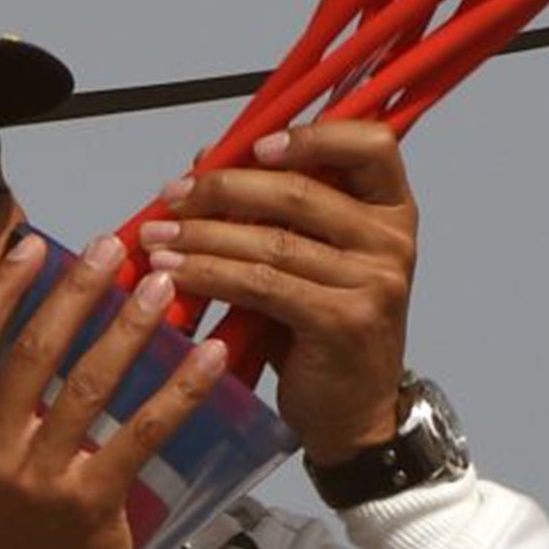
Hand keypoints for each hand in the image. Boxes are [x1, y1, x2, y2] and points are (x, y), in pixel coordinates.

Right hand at [0, 232, 228, 548]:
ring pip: (88, 385)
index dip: (2, 289)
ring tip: (162, 286)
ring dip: (129, 327)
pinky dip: (177, 391)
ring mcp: (36, 479)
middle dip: (76, 291)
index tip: (35, 244)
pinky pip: (140, 434)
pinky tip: (208, 356)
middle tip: (114, 246)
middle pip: (32, 352)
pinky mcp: (89, 503)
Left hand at [139, 120, 418, 465]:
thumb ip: (274, 206)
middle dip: (223, 188)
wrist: (354, 413)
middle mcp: (392, 240)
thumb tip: (207, 156)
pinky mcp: (341, 320)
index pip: (371, 143)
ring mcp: (373, 281)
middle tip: (172, 195)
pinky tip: (175, 272)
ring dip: (203, 235)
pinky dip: (209, 273)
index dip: (313, 134)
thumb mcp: (312, 257)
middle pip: (300, 191)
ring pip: (271, 241)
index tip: (257, 145)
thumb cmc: (327, 328)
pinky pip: (261, 284)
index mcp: (392, 209)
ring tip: (157, 236)